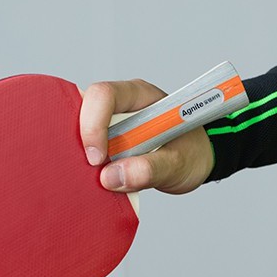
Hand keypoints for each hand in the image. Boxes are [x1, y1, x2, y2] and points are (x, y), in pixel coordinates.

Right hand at [80, 78, 215, 194]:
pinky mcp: (106, 141)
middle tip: (87, 170)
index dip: (94, 124)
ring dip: (78, 153)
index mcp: (141, 96)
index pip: (105, 95)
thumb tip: (111, 177)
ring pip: (78, 128)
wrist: (198, 162)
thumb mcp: (180, 164)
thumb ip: (151, 169)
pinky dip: (83, 164)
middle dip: (78, 139)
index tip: (97, 159)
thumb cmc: (193, 153)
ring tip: (87, 178)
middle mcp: (122, 105)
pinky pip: (84, 147)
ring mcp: (111, 123)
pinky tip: (92, 181)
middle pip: (83, 108)